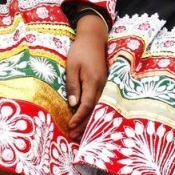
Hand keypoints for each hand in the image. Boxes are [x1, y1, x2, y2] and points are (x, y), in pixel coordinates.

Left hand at [66, 13, 108, 140]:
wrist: (93, 38)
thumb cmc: (80, 51)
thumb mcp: (72, 67)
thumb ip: (73, 86)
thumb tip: (73, 104)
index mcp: (93, 82)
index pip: (87, 105)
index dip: (79, 117)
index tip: (70, 126)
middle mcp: (101, 86)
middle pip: (94, 110)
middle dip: (84, 124)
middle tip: (74, 136)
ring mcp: (104, 85)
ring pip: (98, 108)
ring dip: (89, 121)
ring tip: (80, 133)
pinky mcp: (103, 84)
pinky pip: (99, 102)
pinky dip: (93, 112)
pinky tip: (87, 119)